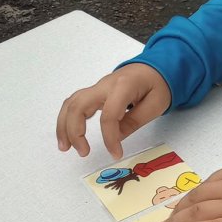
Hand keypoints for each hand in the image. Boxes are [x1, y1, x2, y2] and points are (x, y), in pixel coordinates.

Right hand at [56, 64, 170, 159]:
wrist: (154, 67)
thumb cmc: (158, 85)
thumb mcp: (156, 104)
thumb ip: (135, 121)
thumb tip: (116, 138)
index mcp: (123, 86)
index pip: (109, 115)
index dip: (110, 137)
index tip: (116, 154)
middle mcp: (105, 85)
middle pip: (79, 105)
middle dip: (75, 131)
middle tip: (83, 152)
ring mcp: (97, 88)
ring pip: (71, 104)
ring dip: (64, 126)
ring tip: (64, 147)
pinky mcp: (95, 93)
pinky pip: (74, 104)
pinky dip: (67, 119)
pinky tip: (67, 135)